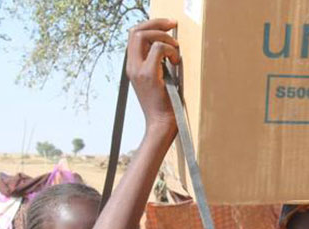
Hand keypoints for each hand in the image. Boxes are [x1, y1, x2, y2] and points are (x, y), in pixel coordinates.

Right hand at [127, 19, 181, 136]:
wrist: (161, 125)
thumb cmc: (166, 105)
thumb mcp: (159, 80)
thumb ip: (159, 64)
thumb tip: (169, 48)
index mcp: (133, 66)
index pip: (134, 35)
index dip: (150, 25)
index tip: (168, 26)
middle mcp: (132, 66)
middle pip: (135, 31)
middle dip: (156, 23)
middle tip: (173, 25)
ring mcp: (138, 70)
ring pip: (142, 36)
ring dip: (163, 36)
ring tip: (175, 49)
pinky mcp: (148, 75)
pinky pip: (157, 49)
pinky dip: (170, 51)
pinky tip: (176, 62)